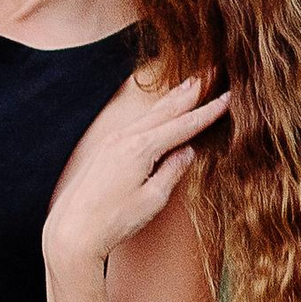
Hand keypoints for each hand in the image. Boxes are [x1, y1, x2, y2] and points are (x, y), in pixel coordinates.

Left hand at [43, 73, 230, 276]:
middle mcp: (124, 138)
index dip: (208, 111)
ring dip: (173, 97)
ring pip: (150, 114)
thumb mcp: (152, 199)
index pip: (184, 125)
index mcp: (141, 148)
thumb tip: (187, 150)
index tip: (229, 96)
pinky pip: (136, 123)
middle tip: (212, 69)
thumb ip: (173, 171)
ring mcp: (111, 141)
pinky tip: (159, 110)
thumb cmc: (113, 221)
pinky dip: (153, 112)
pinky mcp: (103, 150)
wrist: (71, 232)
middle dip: (192, 90)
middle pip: (166, 109)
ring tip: (191, 82)